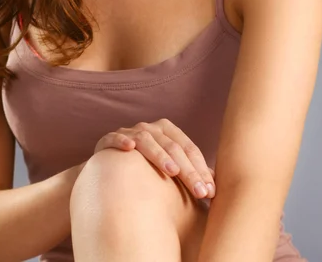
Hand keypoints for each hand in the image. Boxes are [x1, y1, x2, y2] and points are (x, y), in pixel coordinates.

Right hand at [93, 118, 215, 199]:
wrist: (109, 171)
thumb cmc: (145, 171)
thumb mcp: (168, 169)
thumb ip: (189, 172)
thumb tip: (214, 186)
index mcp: (167, 131)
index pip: (188, 148)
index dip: (200, 169)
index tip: (210, 192)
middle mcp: (149, 128)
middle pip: (172, 146)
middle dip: (188, 170)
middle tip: (199, 192)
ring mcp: (128, 132)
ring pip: (147, 139)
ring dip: (159, 154)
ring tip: (172, 171)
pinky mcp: (108, 139)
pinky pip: (114, 137)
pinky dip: (122, 140)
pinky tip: (129, 148)